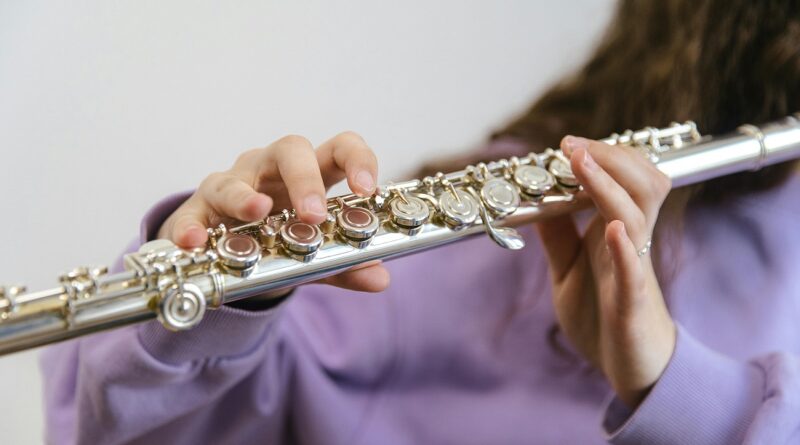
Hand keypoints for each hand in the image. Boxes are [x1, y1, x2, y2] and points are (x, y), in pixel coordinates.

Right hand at [157, 132, 389, 292]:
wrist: (228, 257)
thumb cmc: (278, 240)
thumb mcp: (315, 256)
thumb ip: (345, 265)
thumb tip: (379, 277)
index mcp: (310, 175)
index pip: (339, 149)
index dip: (357, 160)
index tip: (366, 188)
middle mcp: (270, 170)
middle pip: (290, 149)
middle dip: (304, 178)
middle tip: (313, 214)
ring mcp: (231, 184)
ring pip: (235, 177)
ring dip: (246, 195)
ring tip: (257, 213)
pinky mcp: (197, 210)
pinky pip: (191, 214)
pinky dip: (192, 227)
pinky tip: (194, 243)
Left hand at [537, 136, 676, 407]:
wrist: (633, 367)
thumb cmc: (602, 315)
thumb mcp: (567, 270)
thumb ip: (557, 237)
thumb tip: (535, 201)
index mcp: (614, 231)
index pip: (622, 178)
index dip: (600, 155)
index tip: (565, 142)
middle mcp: (629, 242)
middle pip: (641, 184)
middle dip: (610, 157)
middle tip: (571, 143)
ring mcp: (633, 270)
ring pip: (638, 216)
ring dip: (610, 187)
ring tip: (582, 162)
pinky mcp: (632, 303)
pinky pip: (634, 271)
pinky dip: (625, 248)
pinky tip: (614, 229)